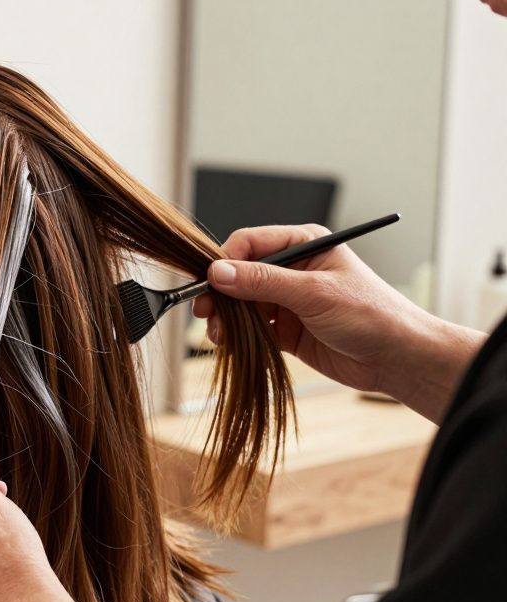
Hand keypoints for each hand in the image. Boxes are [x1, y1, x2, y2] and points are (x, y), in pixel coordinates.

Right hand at [192, 224, 483, 421]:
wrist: (396, 358)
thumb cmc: (371, 315)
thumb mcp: (314, 293)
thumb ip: (263, 281)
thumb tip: (218, 272)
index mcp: (304, 244)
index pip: (250, 243)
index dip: (225, 261)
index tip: (209, 283)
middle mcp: (293, 268)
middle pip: (240, 273)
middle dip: (221, 293)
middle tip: (205, 312)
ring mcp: (287, 299)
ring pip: (241, 302)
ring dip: (226, 316)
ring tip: (218, 334)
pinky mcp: (285, 327)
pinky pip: (250, 326)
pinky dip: (236, 334)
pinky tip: (230, 343)